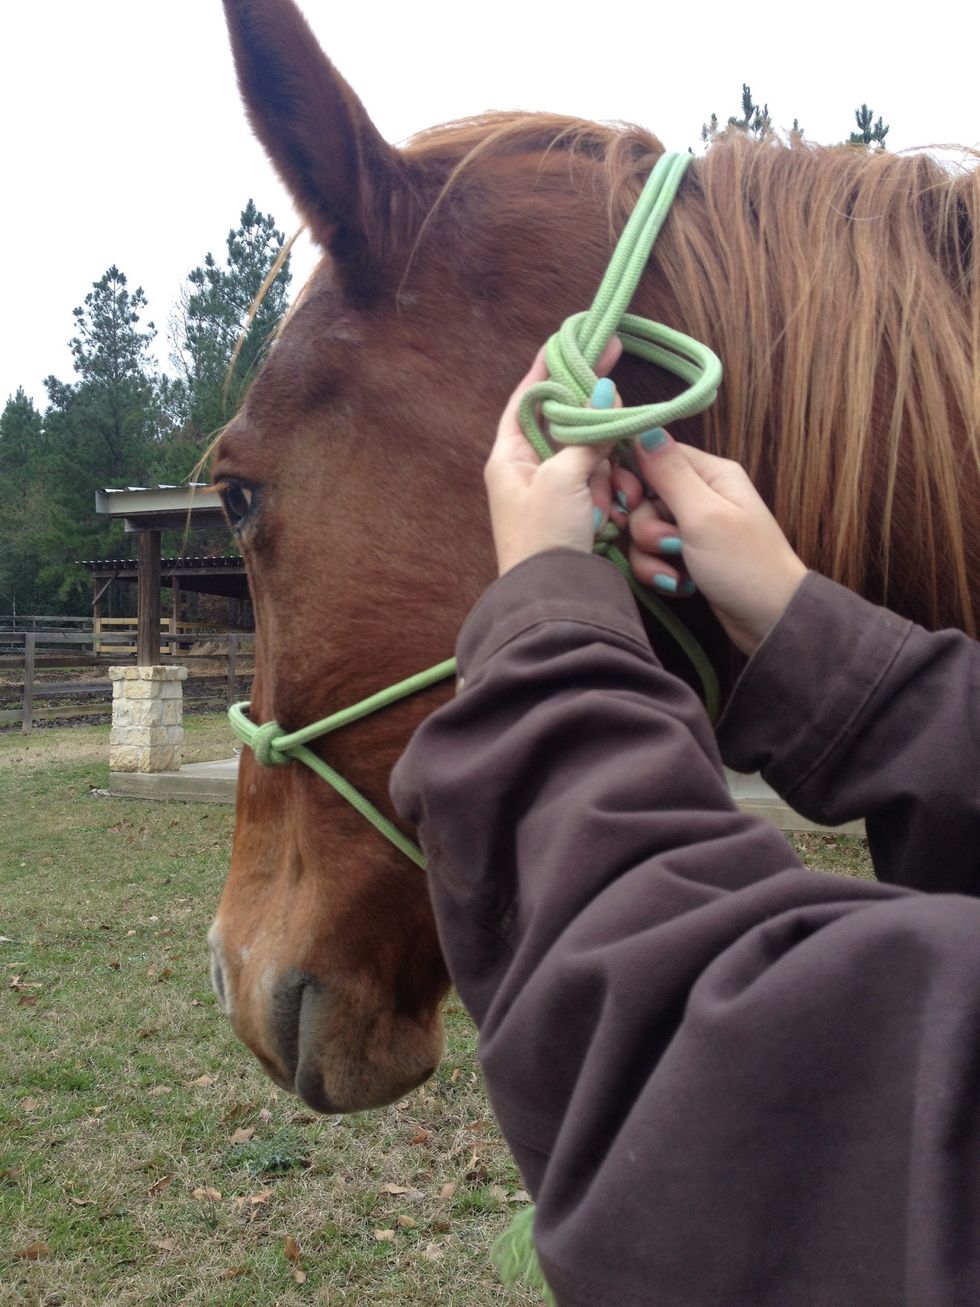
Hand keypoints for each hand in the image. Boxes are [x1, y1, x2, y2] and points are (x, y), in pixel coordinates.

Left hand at [485, 340, 621, 575]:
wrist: (553, 596)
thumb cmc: (544, 535)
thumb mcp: (564, 476)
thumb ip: (585, 434)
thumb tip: (603, 393)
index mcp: (508, 455)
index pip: (528, 396)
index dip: (551, 368)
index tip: (576, 340)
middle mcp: (526, 469)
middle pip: (566, 424)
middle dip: (592, 432)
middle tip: (615, 418)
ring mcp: (550, 492)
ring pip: (588, 456)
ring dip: (603, 471)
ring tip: (606, 498)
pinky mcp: (572, 512)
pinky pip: (596, 485)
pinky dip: (607, 492)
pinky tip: (611, 510)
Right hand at [613, 432, 807, 655]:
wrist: (769, 621)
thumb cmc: (744, 565)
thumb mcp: (704, 515)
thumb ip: (670, 473)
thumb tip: (644, 428)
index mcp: (710, 473)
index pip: (653, 455)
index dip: (632, 477)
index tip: (628, 503)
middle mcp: (700, 494)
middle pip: (643, 497)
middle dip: (645, 527)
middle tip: (669, 545)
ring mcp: (692, 527)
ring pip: (643, 531)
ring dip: (651, 555)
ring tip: (677, 572)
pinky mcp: (685, 556)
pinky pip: (652, 555)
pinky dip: (659, 571)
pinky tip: (678, 584)